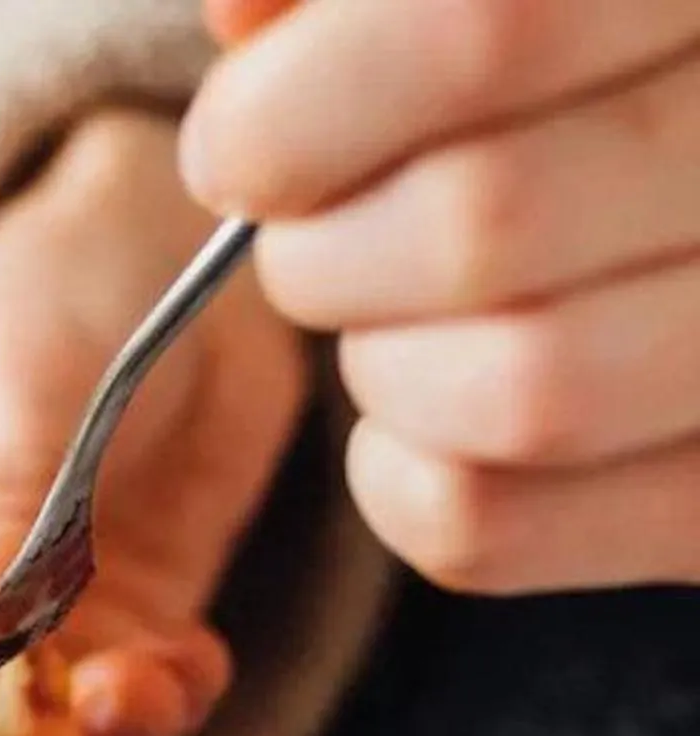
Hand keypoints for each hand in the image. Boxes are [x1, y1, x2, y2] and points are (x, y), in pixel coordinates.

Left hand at [183, 0, 699, 591]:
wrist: (671, 177)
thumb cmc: (571, 67)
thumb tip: (246, 19)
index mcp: (691, 0)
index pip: (484, 31)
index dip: (296, 109)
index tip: (239, 146)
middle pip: (482, 223)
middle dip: (323, 248)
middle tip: (314, 235)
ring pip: (517, 395)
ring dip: (379, 368)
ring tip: (391, 316)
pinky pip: (490, 526)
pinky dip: (395, 482)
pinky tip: (415, 414)